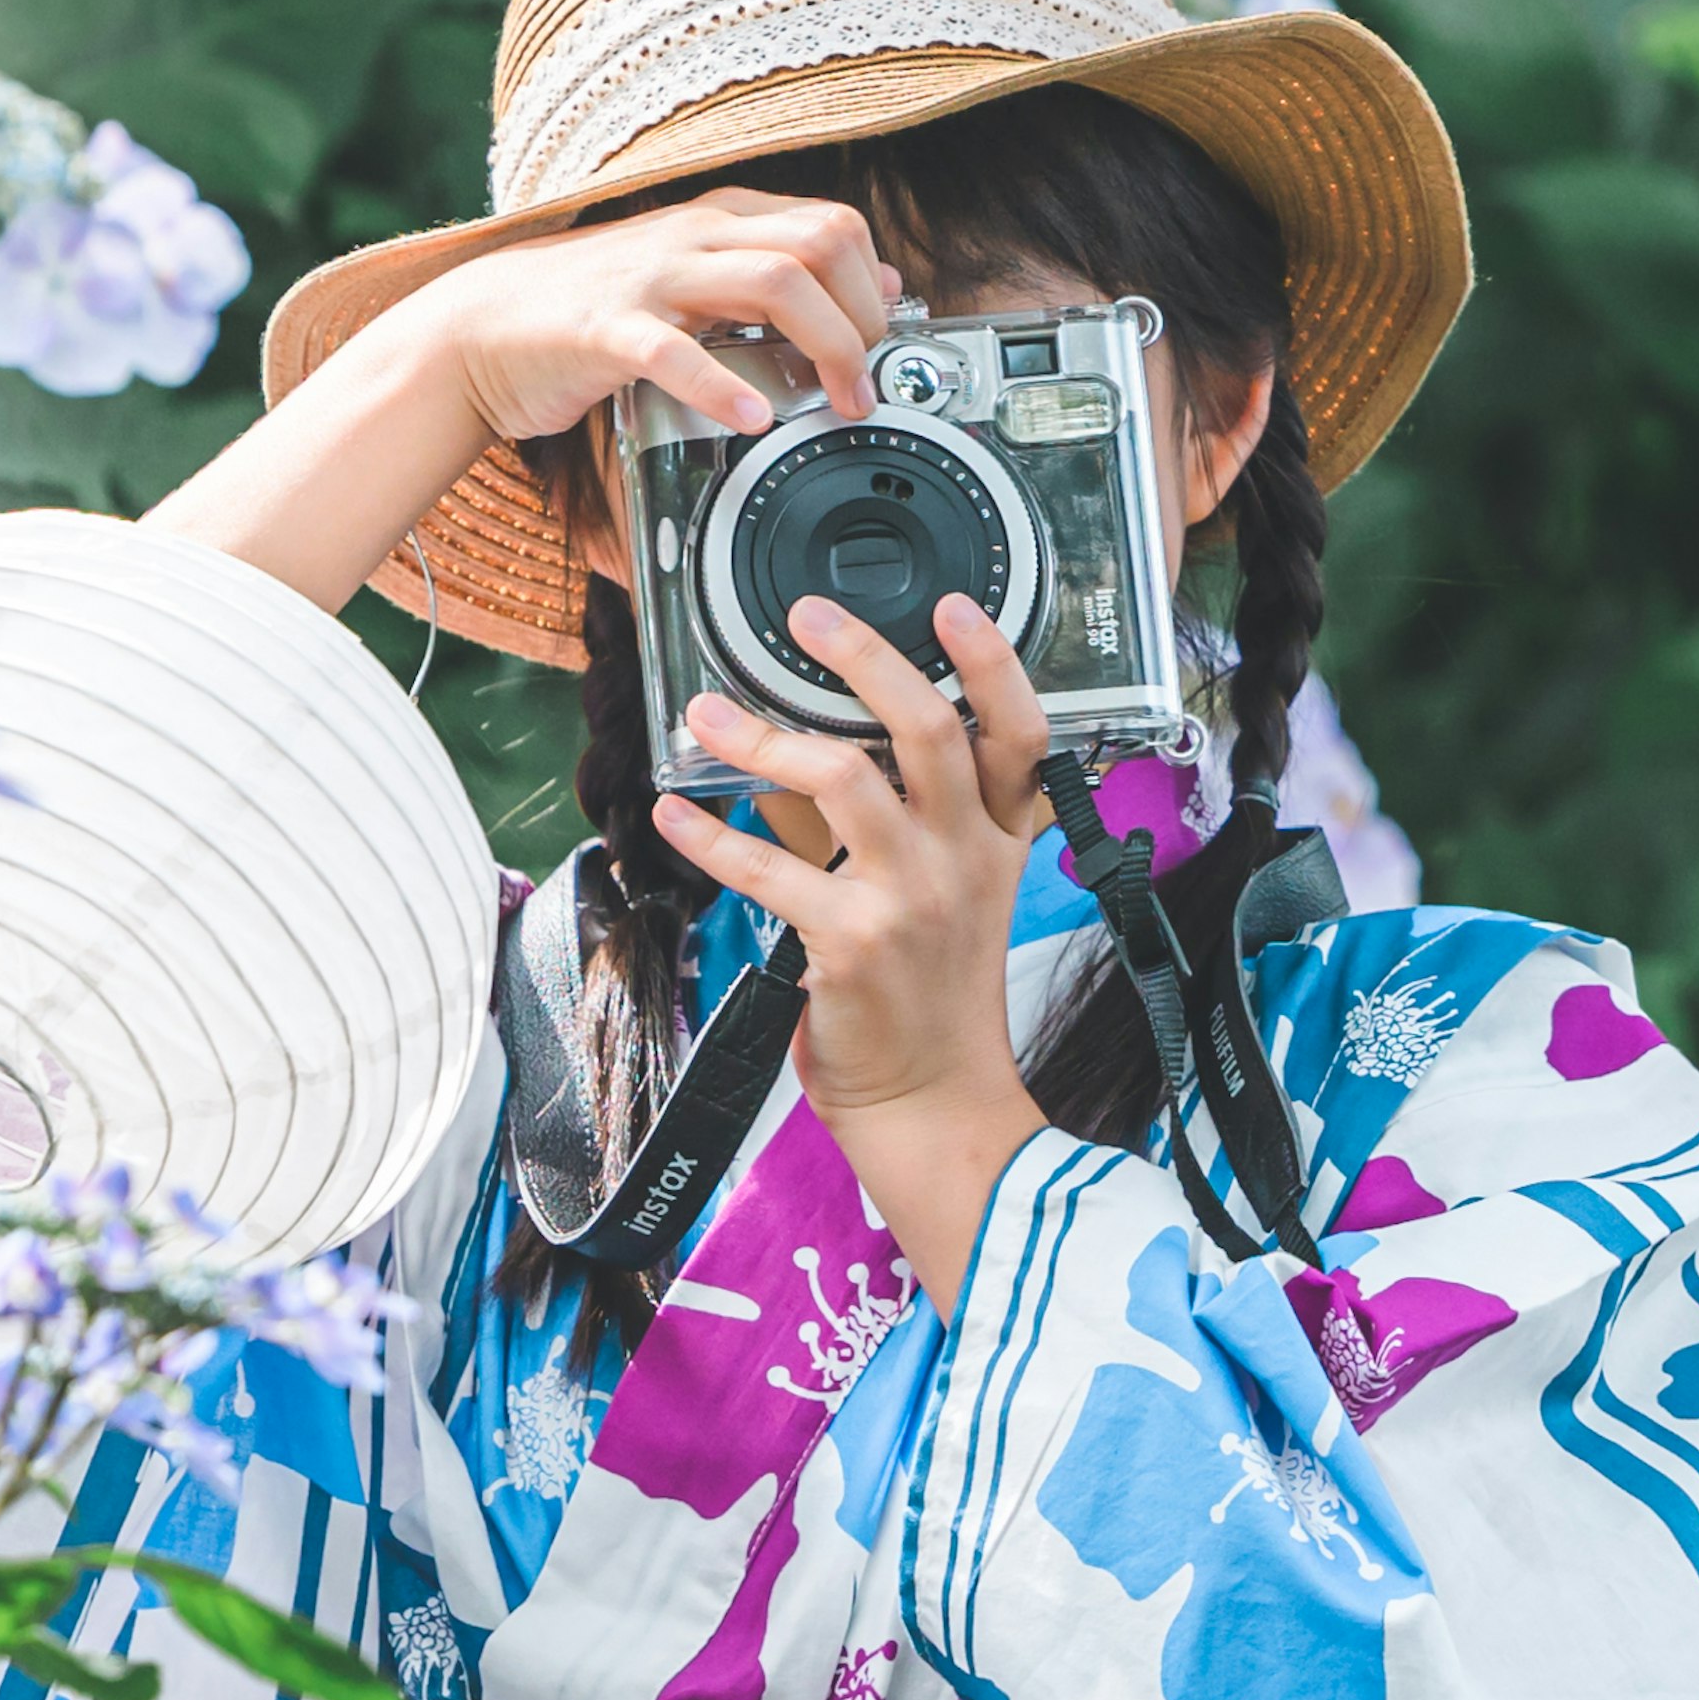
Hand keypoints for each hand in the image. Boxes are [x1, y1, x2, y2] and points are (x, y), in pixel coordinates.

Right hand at [422, 189, 894, 450]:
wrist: (482, 326)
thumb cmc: (595, 311)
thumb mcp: (694, 281)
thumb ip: (774, 278)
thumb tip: (877, 287)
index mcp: (718, 220)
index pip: (834, 224)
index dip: (872, 286)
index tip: (877, 343)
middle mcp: (692, 235)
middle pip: (821, 245)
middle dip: (862, 319)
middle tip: (863, 385)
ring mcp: (650, 277)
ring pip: (774, 281)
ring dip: (827, 347)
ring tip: (836, 403)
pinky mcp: (605, 329)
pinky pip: (677, 351)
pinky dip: (724, 388)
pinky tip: (752, 420)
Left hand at [649, 590, 1053, 1310]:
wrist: (932, 1096)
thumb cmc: (930, 987)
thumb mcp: (939, 888)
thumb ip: (881, 812)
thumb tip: (794, 742)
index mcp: (998, 836)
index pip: (1022, 734)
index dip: (996, 663)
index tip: (957, 603)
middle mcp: (965, 856)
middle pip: (929, 730)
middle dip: (865, 659)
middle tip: (807, 619)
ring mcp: (912, 898)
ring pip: (842, 781)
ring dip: (761, 738)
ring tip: (707, 715)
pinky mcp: (852, 944)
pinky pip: (768, 872)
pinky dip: (711, 837)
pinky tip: (676, 814)